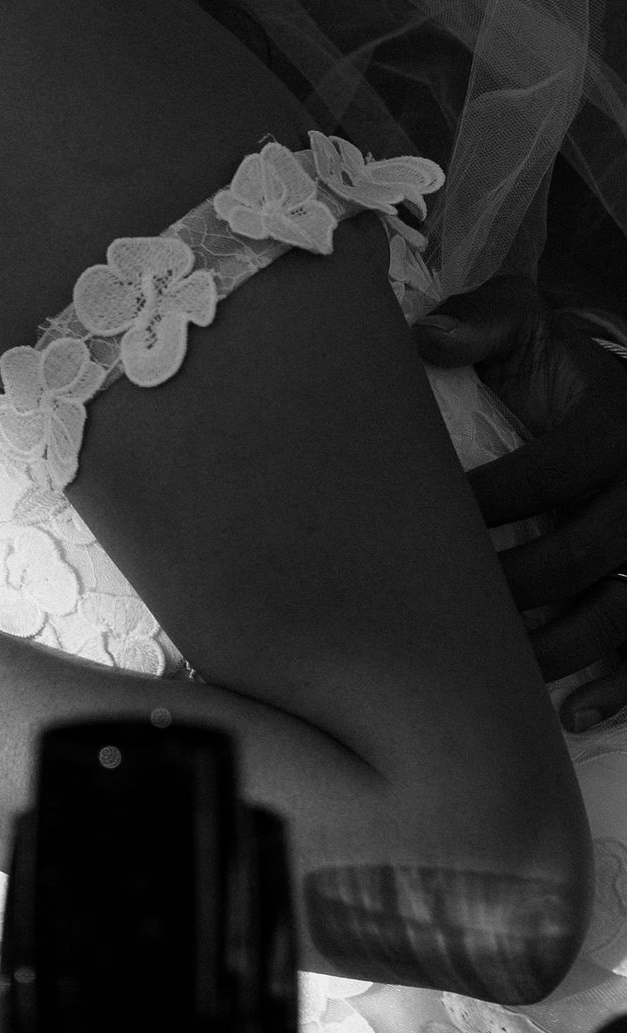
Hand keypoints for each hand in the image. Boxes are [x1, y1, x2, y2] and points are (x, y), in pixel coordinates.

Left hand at [413, 276, 626, 719]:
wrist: (624, 390)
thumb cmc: (562, 367)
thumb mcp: (531, 326)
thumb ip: (482, 321)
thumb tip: (425, 337)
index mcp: (614, 426)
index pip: (553, 472)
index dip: (492, 501)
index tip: (432, 525)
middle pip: (585, 552)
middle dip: (516, 584)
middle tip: (448, 605)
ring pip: (619, 608)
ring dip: (559, 646)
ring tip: (498, 671)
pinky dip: (619, 684)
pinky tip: (572, 712)